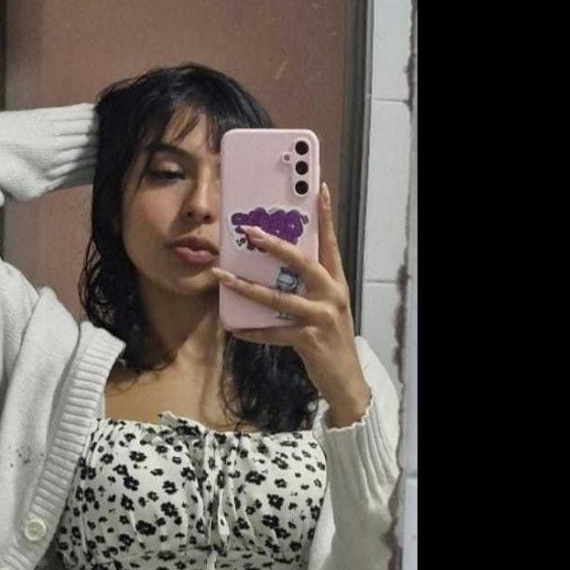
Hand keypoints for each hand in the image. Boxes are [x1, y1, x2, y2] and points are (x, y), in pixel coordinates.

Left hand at [210, 183, 370, 427]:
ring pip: (279, 298)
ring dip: (247, 287)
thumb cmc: (331, 338)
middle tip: (251, 232)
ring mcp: (321, 317)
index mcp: (337, 283)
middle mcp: (332, 295)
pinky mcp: (308, 340)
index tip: (320, 190)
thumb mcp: (327, 307)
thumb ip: (309, 287)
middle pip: (303, 263)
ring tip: (223, 276)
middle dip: (275, 246)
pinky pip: (273, 333)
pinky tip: (233, 327)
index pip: (330, 243)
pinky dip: (252, 330)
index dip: (326, 217)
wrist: (346, 380)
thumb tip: (275, 267)